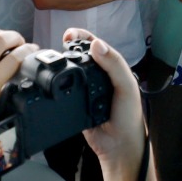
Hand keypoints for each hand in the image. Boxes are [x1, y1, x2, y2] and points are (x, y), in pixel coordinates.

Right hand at [63, 29, 145, 174]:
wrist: (118, 145)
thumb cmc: (128, 116)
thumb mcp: (126, 86)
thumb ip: (114, 64)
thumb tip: (97, 44)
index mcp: (113, 68)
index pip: (97, 46)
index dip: (83, 37)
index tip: (69, 35)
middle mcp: (99, 77)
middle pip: (81, 55)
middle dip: (69, 46)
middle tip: (61, 43)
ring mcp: (86, 90)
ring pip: (71, 71)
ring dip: (62, 63)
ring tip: (55, 57)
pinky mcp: (75, 103)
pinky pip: (64, 89)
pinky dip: (58, 82)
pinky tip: (53, 78)